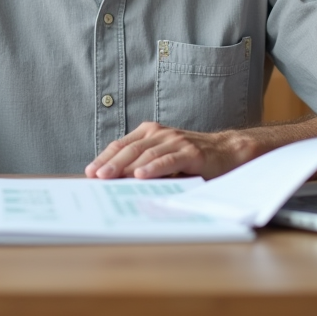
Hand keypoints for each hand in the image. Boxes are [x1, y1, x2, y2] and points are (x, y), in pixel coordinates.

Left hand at [84, 121, 252, 179]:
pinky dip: (153, 168)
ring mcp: (176, 141)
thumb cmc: (190, 159)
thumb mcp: (162, 159)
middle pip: (130, 148)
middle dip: (110, 163)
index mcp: (150, 132)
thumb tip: (114, 183)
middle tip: (95, 176)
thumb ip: (142, 165)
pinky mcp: (191, 153)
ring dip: (126, 166)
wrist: (226, 152)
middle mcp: (161, 133)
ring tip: (110, 177)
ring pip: (146, 153)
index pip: (122, 145)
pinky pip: (168, 160)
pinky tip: (141, 175)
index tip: (90, 172)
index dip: (105, 157)